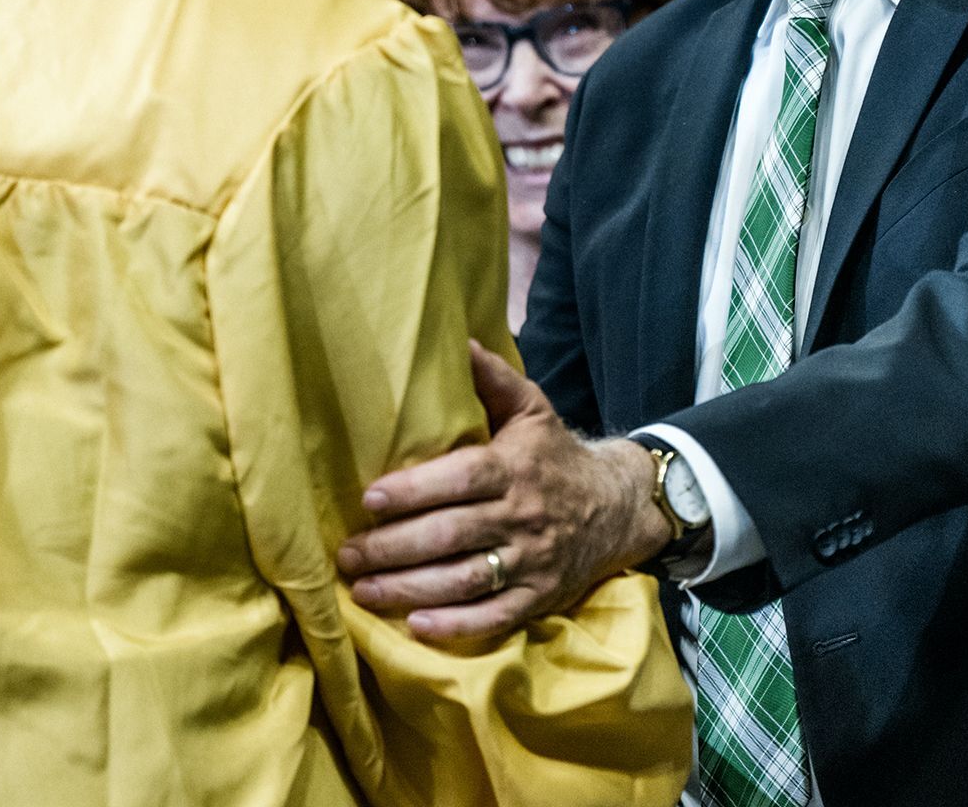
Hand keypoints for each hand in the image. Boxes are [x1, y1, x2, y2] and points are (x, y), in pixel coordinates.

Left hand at [338, 340, 669, 641]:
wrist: (619, 506)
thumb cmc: (556, 455)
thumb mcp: (532, 408)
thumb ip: (491, 377)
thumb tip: (455, 340)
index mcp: (514, 467)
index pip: (460, 479)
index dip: (414, 491)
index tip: (370, 500)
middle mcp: (522, 516)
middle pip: (451, 535)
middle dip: (393, 548)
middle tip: (348, 554)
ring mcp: (532, 561)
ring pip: (464, 580)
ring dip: (409, 589)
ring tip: (363, 590)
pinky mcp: (539, 597)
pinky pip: (494, 616)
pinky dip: (455, 625)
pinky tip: (415, 626)